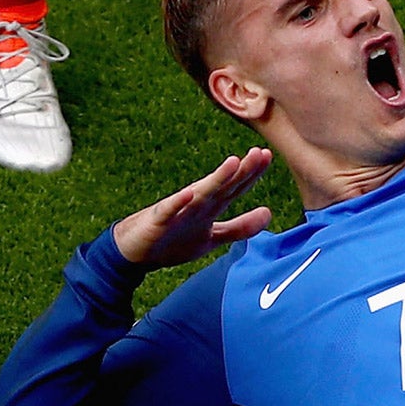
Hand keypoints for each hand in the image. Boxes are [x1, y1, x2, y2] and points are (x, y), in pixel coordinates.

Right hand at [113, 147, 275, 265]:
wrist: (136, 252)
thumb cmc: (175, 241)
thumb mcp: (213, 237)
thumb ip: (240, 228)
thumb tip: (268, 214)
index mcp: (210, 206)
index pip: (235, 188)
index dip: (252, 174)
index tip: (268, 156)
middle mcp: (197, 203)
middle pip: (223, 186)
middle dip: (242, 171)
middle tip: (259, 153)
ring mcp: (178, 210)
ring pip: (201, 193)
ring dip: (217, 179)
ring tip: (233, 163)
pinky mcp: (158, 221)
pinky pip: (169, 211)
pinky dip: (178, 202)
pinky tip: (189, 193)